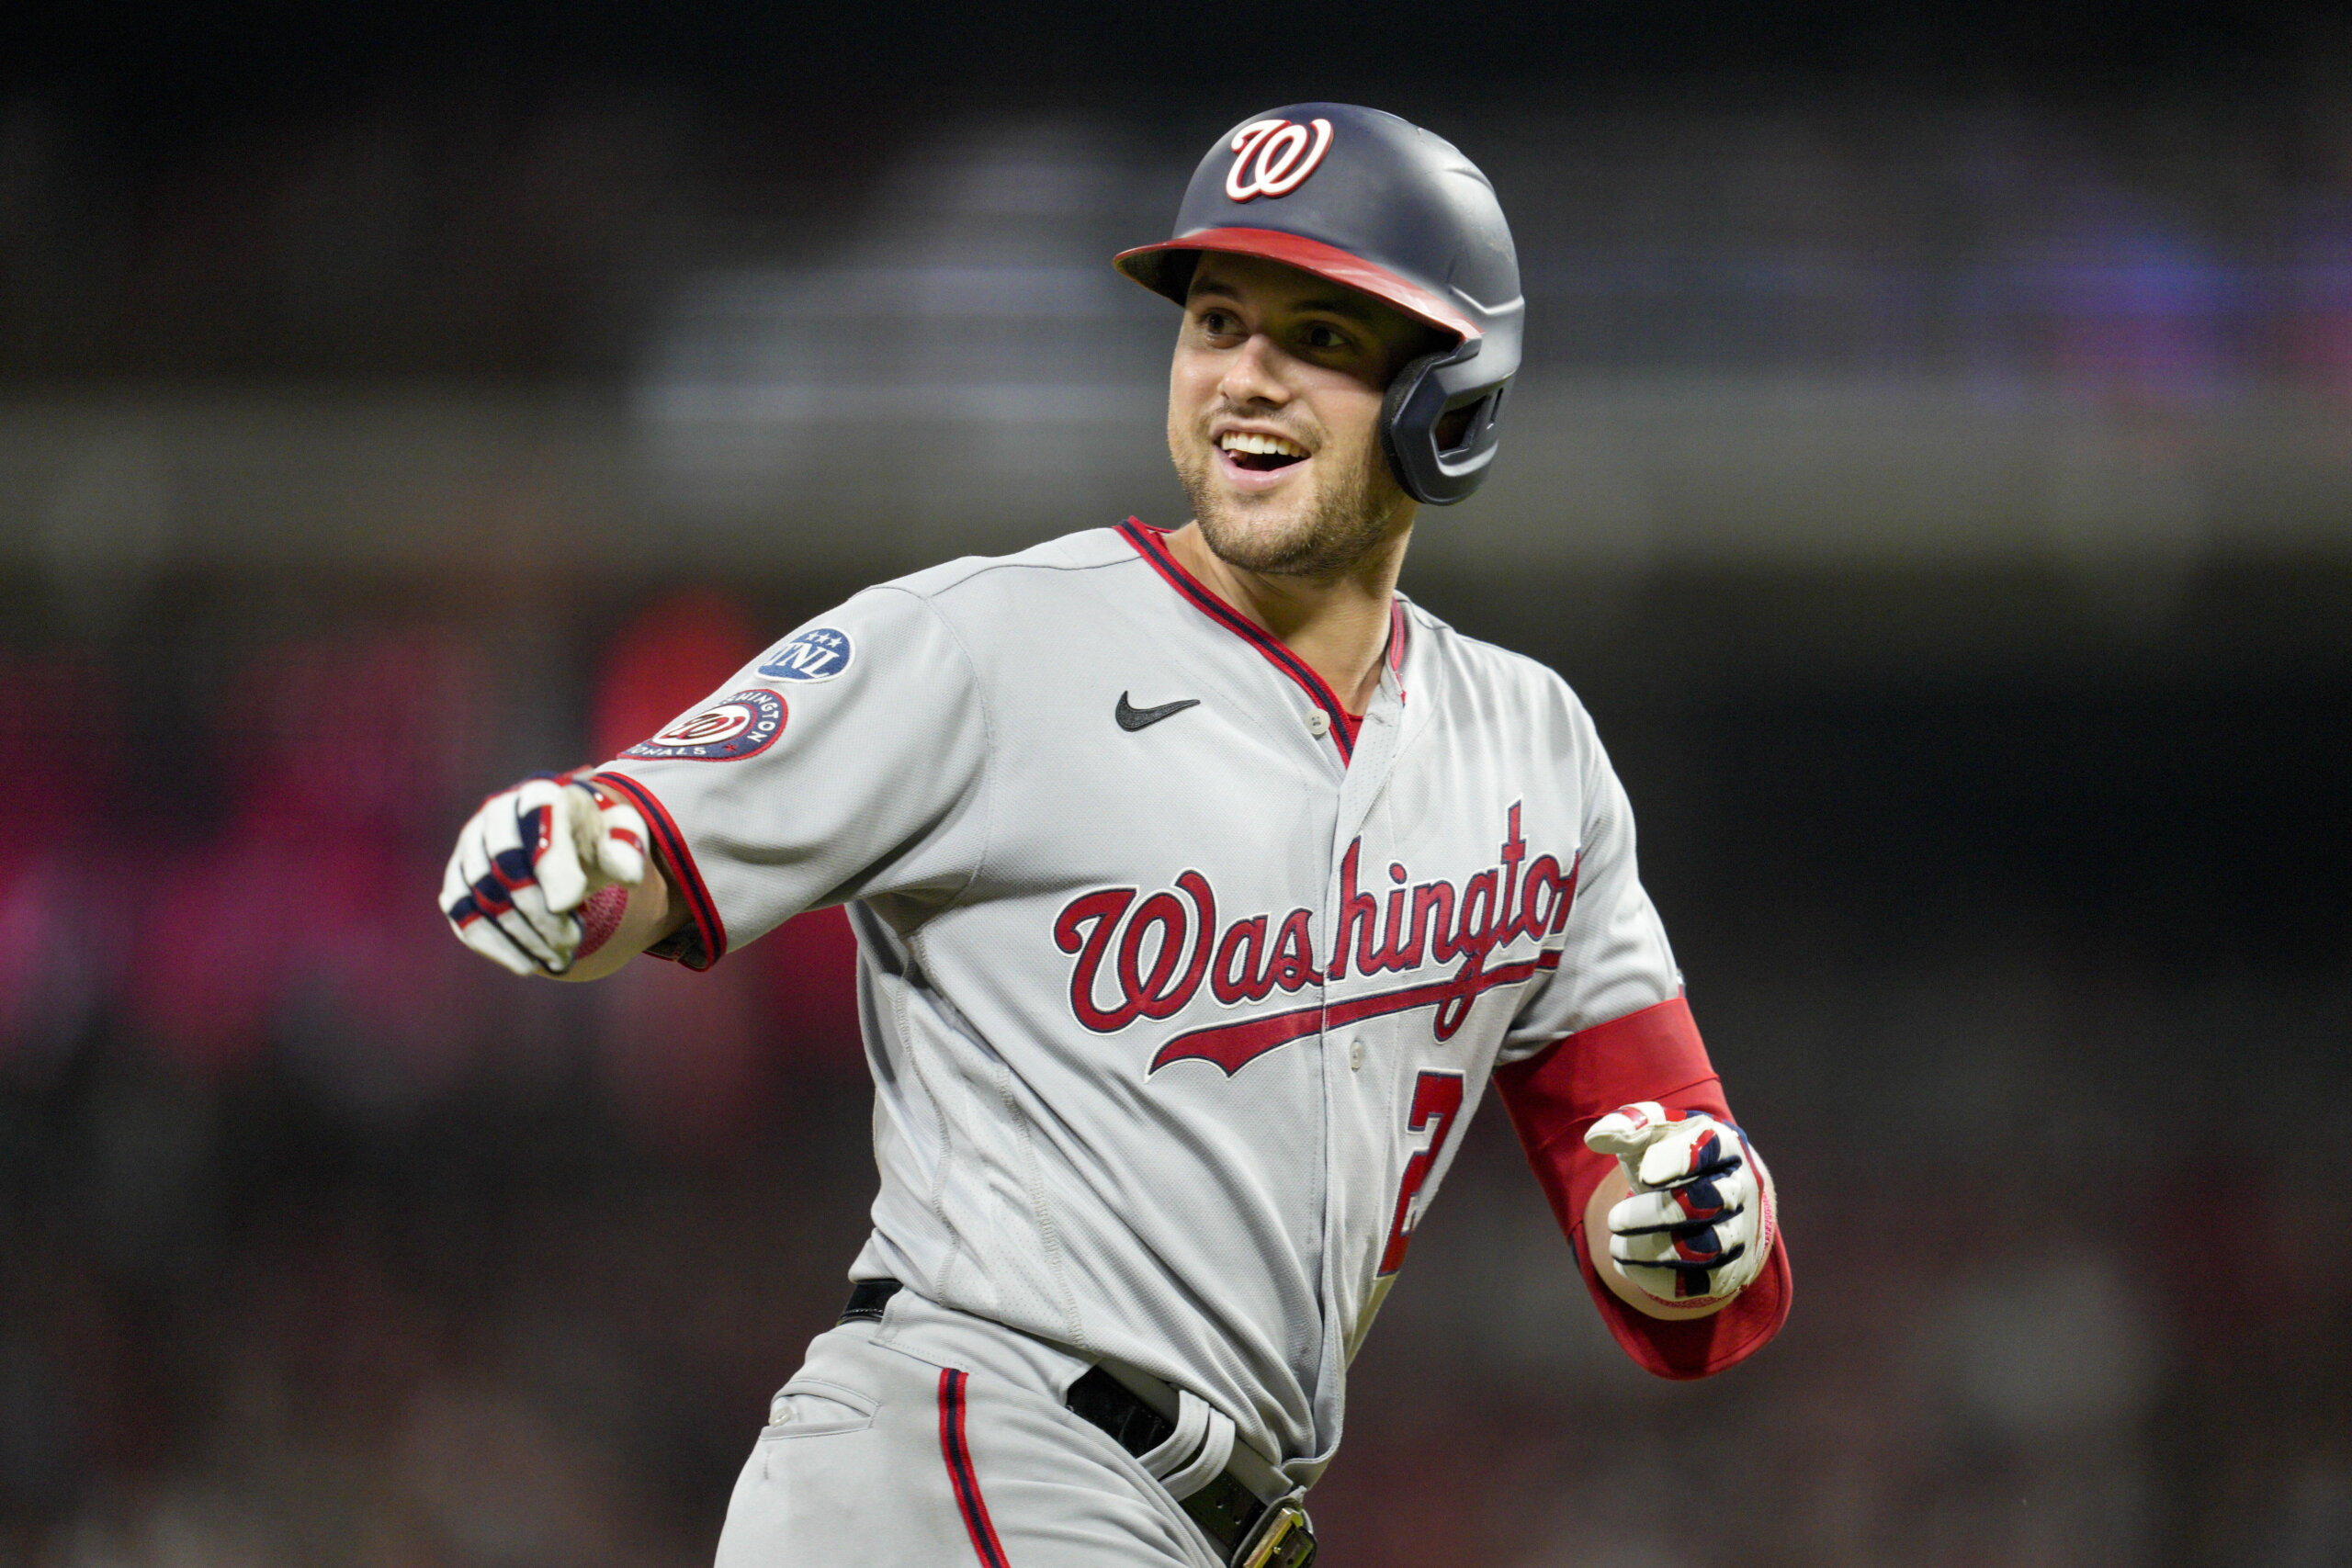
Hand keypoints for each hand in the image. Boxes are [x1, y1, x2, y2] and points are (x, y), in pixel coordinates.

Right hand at [440, 773, 648, 975]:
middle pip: (505, 866)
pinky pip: (464, 919)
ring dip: (522, 935)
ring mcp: (468, 852)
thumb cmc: (590, 839)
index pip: (535, 824)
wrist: (558, 843)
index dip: (551, 865)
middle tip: (571, 941)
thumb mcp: (618, 835)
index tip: (572, 902)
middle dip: (539, 911)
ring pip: (483, 897)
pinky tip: (527, 964)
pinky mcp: (456, 885)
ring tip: (558, 958)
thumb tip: (626, 874)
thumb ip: (627, 848)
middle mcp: (493, 817)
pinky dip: (495, 946)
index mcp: (537, 795)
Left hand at [1585, 1101, 1775, 1308]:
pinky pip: (1701, 1283)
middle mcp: (1741, 1188)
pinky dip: (1659, 1280)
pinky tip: (1627, 1267)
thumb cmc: (1678, 1156)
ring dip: (1651, 1251)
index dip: (1677, 1161)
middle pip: (1705, 1203)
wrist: (1718, 1197)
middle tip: (1615, 1219)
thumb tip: (1596, 1137)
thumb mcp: (1658, 1132)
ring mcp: (1741, 1231)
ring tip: (1616, 1246)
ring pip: (1704, 1249)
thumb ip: (1630, 1126)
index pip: (1709, 1148)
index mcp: (1724, 1145)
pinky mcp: (1732, 1269)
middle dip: (1653, 1214)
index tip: (1646, 1174)